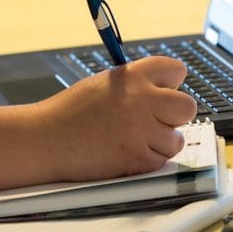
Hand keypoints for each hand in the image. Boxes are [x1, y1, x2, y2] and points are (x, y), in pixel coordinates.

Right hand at [36, 56, 196, 181]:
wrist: (45, 139)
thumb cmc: (73, 112)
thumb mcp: (105, 84)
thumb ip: (136, 85)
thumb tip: (167, 91)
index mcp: (132, 75)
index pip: (176, 70)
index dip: (170, 83)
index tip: (160, 92)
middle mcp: (141, 100)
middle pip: (187, 106)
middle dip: (175, 115)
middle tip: (155, 120)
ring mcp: (141, 131)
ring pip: (176, 139)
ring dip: (159, 142)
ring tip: (132, 139)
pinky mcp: (137, 159)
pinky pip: (159, 161)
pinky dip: (145, 160)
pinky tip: (123, 152)